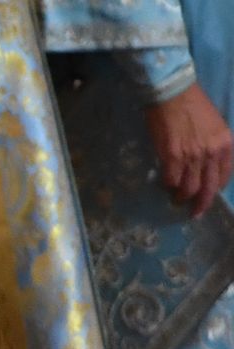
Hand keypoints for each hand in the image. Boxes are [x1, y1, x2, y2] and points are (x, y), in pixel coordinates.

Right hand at [145, 83, 233, 217]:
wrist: (174, 94)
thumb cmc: (194, 105)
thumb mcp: (214, 126)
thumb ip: (213, 146)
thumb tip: (205, 165)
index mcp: (225, 144)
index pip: (224, 176)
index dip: (216, 190)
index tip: (208, 196)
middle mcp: (211, 153)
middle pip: (208, 188)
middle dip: (201, 204)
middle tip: (194, 212)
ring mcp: (192, 157)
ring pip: (188, 188)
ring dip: (181, 197)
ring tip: (176, 199)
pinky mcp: (172, 157)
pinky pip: (171, 180)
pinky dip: (168, 185)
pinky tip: (165, 185)